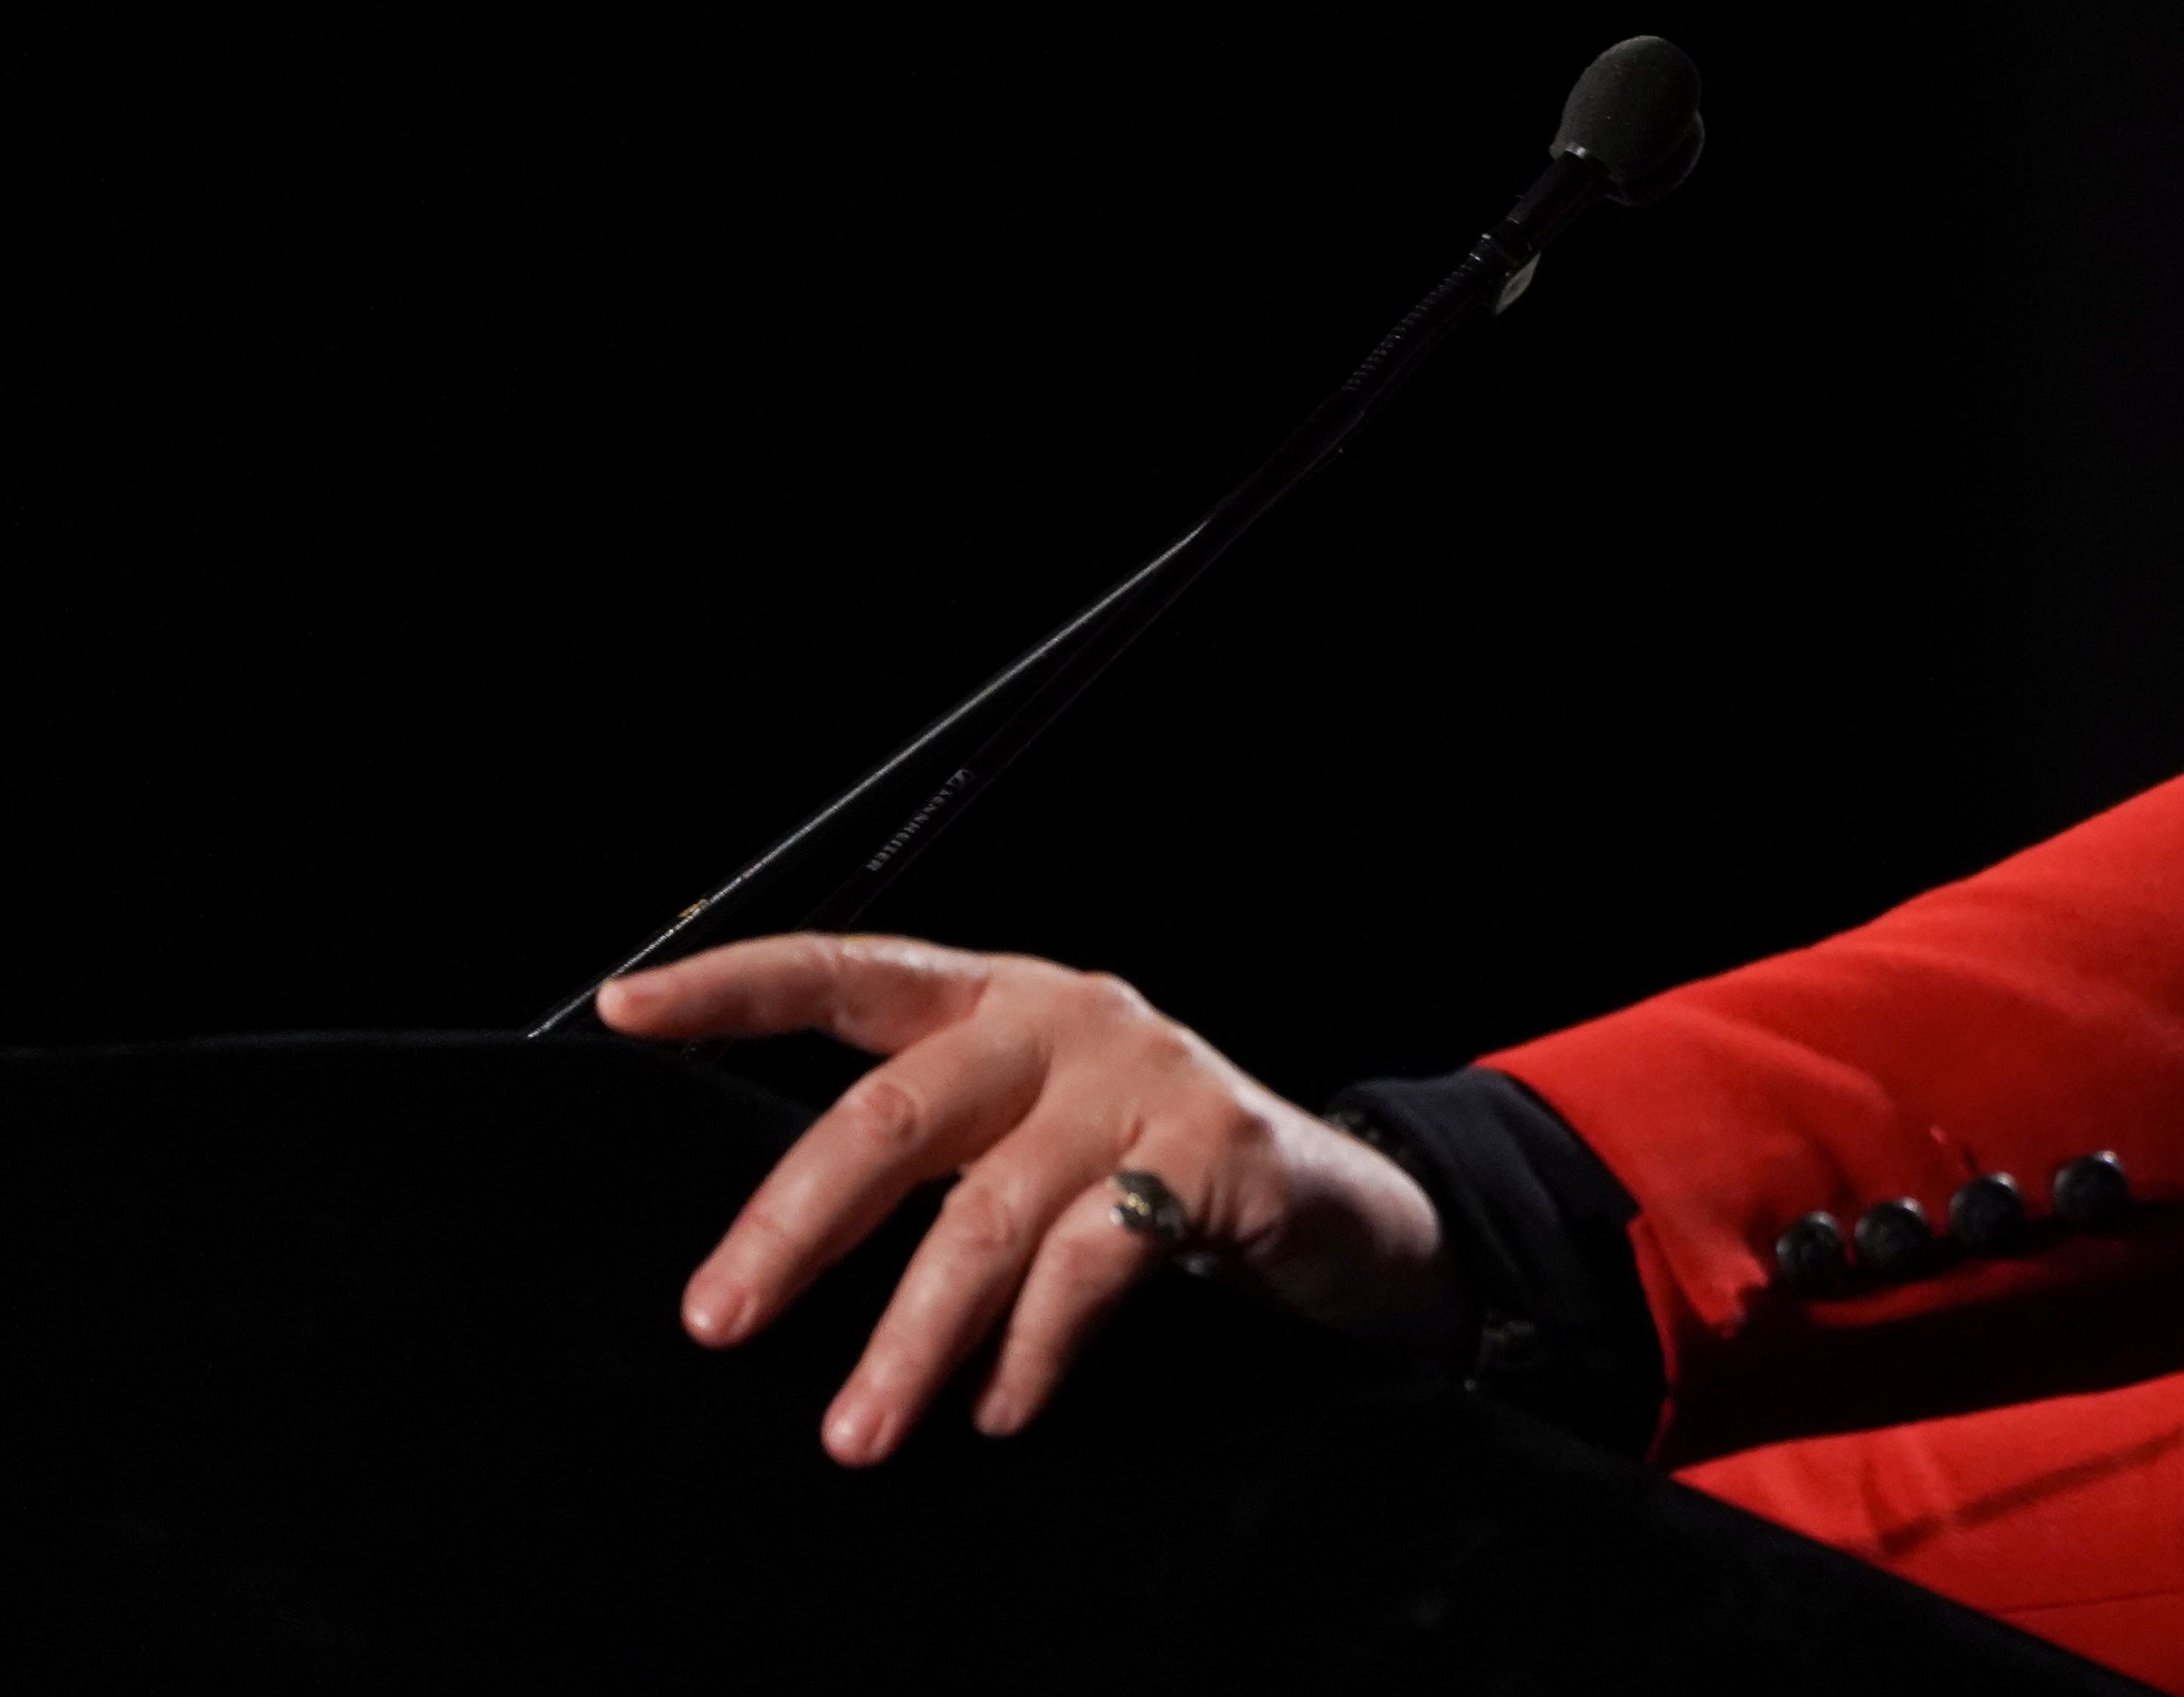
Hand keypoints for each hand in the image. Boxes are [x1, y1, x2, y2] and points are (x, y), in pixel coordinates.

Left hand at [601, 934, 1456, 1464]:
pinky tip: (999, 1406)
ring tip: (860, 1429)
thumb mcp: (1024, 1141)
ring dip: (912, 1334)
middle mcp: (1064, 1019)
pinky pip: (1096, 1261)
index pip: (851, 971)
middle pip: (898, 1111)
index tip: (629, 1008)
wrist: (1336, 1203)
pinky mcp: (1214, 1153)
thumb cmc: (1139, 1177)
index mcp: (996, 998)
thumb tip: (764, 1276)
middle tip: (720, 1321)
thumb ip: (927, 1170)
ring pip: (989, 1213)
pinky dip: (1035, 1347)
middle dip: (796, 1226)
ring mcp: (1143, 1080)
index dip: (739, 987)